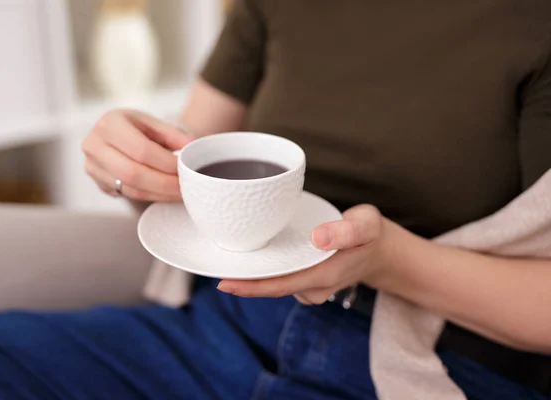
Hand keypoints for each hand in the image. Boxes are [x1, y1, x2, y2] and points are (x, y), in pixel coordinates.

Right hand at [82, 109, 192, 200]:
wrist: (116, 137)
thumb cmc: (137, 128)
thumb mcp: (153, 124)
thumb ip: (172, 134)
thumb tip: (191, 146)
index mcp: (109, 123)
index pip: (140, 149)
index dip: (165, 162)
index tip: (185, 168)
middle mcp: (94, 145)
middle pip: (132, 172)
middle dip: (163, 182)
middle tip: (185, 185)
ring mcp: (92, 166)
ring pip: (130, 188)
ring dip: (159, 193)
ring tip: (180, 191)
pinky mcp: (98, 183)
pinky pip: (128, 195)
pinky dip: (152, 196)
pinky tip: (167, 194)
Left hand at [216, 205, 389, 303]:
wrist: (380, 250)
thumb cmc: (370, 235)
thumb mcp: (367, 225)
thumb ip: (347, 231)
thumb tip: (318, 238)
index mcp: (323, 276)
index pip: (280, 285)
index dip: (251, 286)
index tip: (224, 282)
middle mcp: (313, 287)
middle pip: (271, 287)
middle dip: (243, 282)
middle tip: (212, 270)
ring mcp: (309, 286)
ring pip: (274, 283)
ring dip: (252, 275)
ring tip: (226, 259)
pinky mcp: (305, 278)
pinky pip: (280, 276)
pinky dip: (265, 269)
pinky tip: (251, 256)